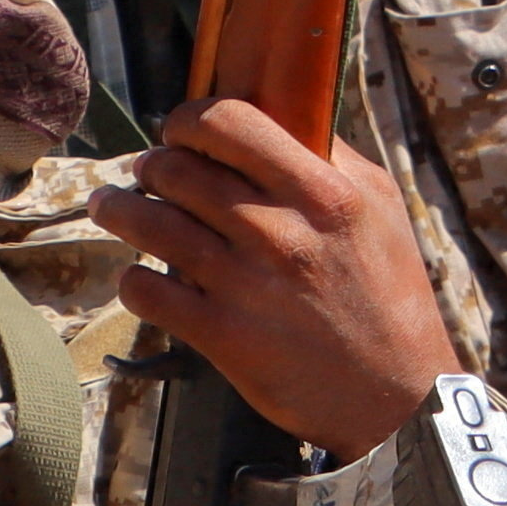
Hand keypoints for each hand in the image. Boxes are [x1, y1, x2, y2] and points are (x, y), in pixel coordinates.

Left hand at [91, 100, 460, 459]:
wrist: (395, 391)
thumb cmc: (390, 291)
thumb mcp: (379, 205)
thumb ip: (332, 156)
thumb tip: (282, 114)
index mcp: (322, 191)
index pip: (232, 124)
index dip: (190, 119)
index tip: (180, 129)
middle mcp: (280, 231)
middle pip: (181, 171)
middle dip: (151, 165)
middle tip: (145, 170)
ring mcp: (245, 284)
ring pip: (152, 225)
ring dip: (121, 210)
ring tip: (111, 206)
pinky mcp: (223, 335)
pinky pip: (150, 293)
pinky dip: (133, 279)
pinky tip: (137, 274)